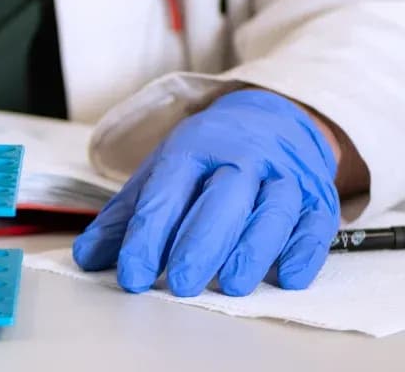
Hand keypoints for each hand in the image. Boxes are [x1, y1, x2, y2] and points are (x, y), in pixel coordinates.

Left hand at [72, 89, 340, 296]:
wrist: (274, 118)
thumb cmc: (210, 156)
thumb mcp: (164, 172)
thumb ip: (127, 217)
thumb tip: (86, 257)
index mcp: (194, 147)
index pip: (168, 190)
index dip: (148, 234)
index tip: (132, 275)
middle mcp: (241, 157)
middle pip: (222, 197)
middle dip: (199, 241)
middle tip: (179, 283)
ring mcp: (283, 175)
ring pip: (271, 210)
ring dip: (251, 249)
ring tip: (228, 285)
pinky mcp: (318, 197)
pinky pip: (316, 223)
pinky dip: (302, 250)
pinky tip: (286, 276)